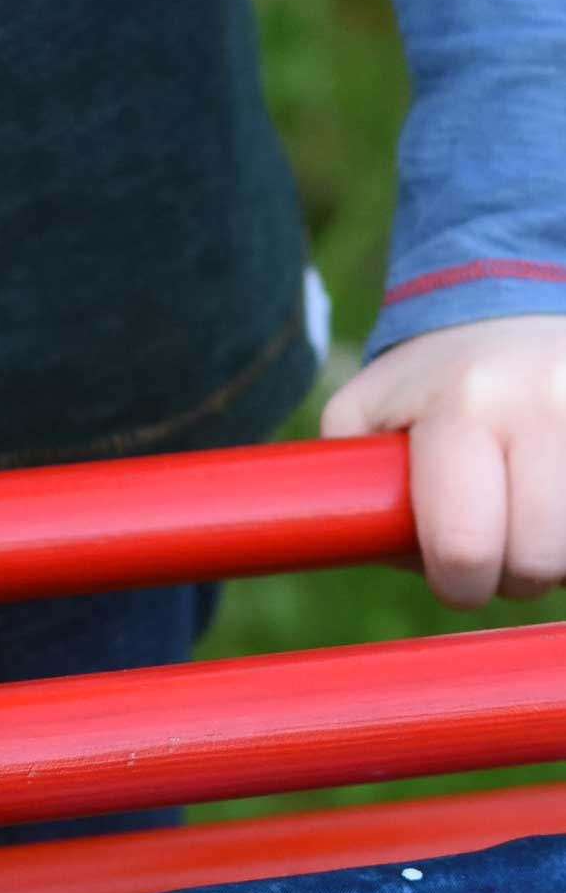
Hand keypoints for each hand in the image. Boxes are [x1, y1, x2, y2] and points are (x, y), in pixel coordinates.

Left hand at [322, 316, 565, 606]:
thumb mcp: (360, 418)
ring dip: (556, 557)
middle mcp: (544, 400)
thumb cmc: (423, 387)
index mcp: (465, 407)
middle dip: (512, 577)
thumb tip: (378, 552)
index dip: (458, 585)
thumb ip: (348, 491)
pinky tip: (554, 506)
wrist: (506, 308)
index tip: (454, 578)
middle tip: (497, 550)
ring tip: (530, 521)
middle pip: (537, 559)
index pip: (465, 546)